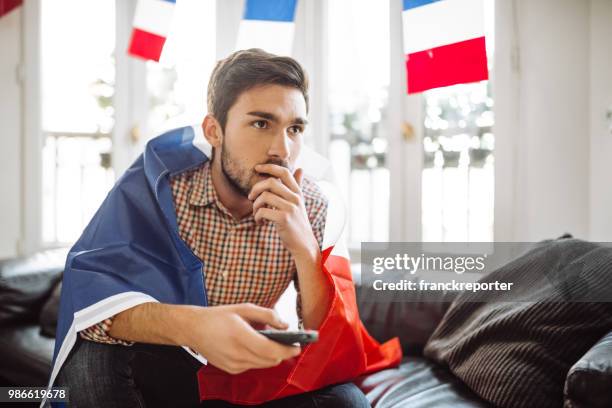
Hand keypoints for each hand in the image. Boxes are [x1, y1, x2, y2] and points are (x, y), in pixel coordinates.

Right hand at [183, 303, 300, 373]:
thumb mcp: (244, 308)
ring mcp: (234, 365)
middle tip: (290, 343)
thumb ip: (267, 315)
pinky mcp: (231, 369)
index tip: (298, 346)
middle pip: (270, 360)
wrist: (193, 329)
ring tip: (274, 343)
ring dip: (271, 356)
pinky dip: (259, 358)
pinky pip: (253, 365)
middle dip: (283, 353)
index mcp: (241, 337)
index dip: (288, 349)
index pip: (272, 350)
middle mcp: (237, 354)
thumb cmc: (218, 316)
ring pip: (263, 365)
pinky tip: (255, 346)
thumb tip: (285, 324)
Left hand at [248, 164, 317, 257]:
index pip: (283, 172)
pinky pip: (262, 211)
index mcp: (297, 193)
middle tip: (250, 197)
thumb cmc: (298, 223)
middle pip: (270, 182)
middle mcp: (295, 198)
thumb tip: (300, 169)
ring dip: (255, 205)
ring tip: (256, 213)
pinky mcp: (284, 219)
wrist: (303, 244)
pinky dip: (257, 216)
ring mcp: (290, 208)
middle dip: (256, 188)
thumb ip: (297, 185)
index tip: (256, 168)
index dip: (268, 167)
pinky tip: (260, 222)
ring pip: (264, 196)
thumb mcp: (299, 202)